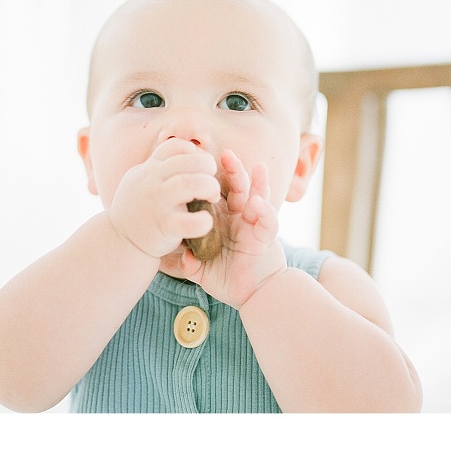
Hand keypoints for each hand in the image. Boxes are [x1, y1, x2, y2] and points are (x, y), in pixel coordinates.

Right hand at [108, 138, 220, 258]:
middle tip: (212, 179)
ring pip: (187, 184)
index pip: (174, 146)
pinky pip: (186, 222)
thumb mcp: (141, 179)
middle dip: (207, 165)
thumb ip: (159, 165)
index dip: (194, 151)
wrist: (118, 240)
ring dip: (208, 186)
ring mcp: (158, 203)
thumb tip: (184, 149)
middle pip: (186, 161)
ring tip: (213, 197)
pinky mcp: (164, 226)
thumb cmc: (137, 207)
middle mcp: (153, 182)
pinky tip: (206, 221)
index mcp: (150, 169)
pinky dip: (201, 221)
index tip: (200, 165)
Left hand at [175, 149, 286, 308]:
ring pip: (258, 197)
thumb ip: (190, 264)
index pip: (218, 194)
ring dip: (257, 182)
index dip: (210, 179)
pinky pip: (268, 221)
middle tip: (225, 153)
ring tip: (255, 166)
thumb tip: (182, 258)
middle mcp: (241, 219)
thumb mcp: (202, 271)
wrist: (254, 296)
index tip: (199, 163)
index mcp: (224, 221)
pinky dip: (264, 211)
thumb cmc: (229, 280)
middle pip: (239, 188)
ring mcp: (255, 226)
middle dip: (234, 170)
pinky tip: (257, 203)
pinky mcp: (267, 238)